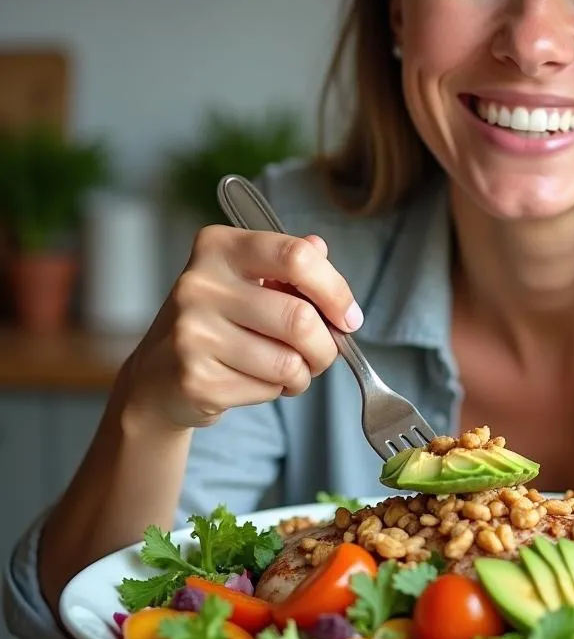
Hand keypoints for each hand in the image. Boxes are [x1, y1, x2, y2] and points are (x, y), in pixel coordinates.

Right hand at [124, 226, 361, 430]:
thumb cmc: (219, 320)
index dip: (335, 290)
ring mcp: (193, 333)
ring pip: (288, 361)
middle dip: (326, 346)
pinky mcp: (196, 379)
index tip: (349, 316)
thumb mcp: (250, 279)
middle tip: (323, 352)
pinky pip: (267, 389)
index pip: (297, 257)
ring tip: (289, 368)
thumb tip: (320, 249)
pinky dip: (277, 390)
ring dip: (304, 372)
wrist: (159, 374)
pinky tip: (257, 380)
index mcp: (219, 248)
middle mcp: (199, 285)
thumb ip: (290, 263)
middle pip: (299, 318)